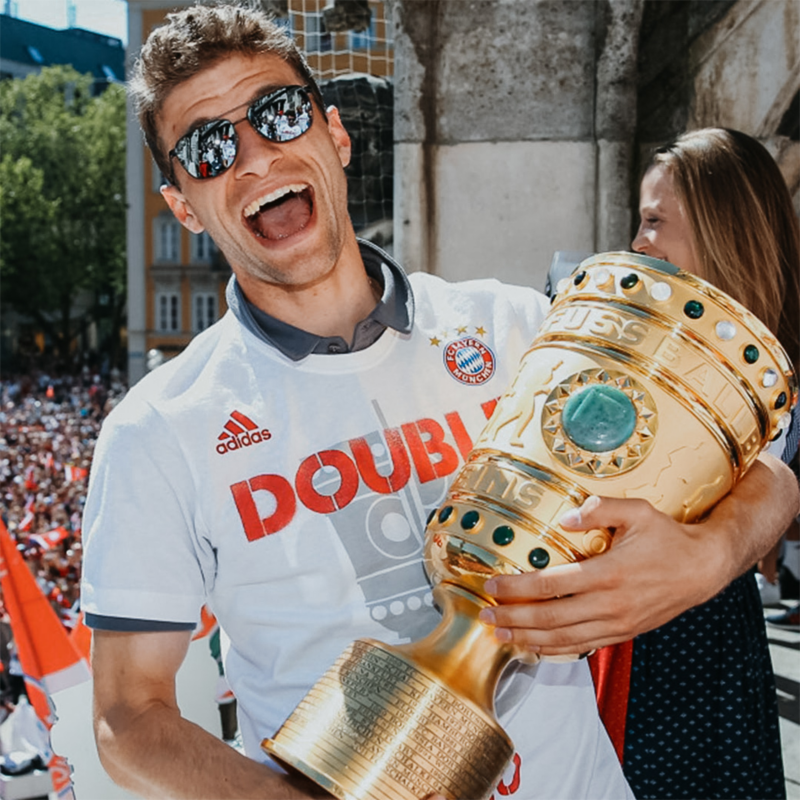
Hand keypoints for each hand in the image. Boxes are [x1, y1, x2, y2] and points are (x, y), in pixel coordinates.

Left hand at [478, 495, 731, 655]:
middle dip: (514, 618)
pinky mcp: (623, 633)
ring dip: (529, 638)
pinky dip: (555, 650)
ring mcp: (617, 623)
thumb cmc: (668, 538)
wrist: (703, 568)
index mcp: (608, 573)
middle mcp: (610, 603)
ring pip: (563, 638)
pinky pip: (582, 646)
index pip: (550, 584)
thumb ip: (601, 508)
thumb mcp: (638, 511)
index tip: (492, 585)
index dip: (516, 587)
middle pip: (550, 617)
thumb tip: (567, 515)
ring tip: (501, 635)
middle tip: (486, 616)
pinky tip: (535, 646)